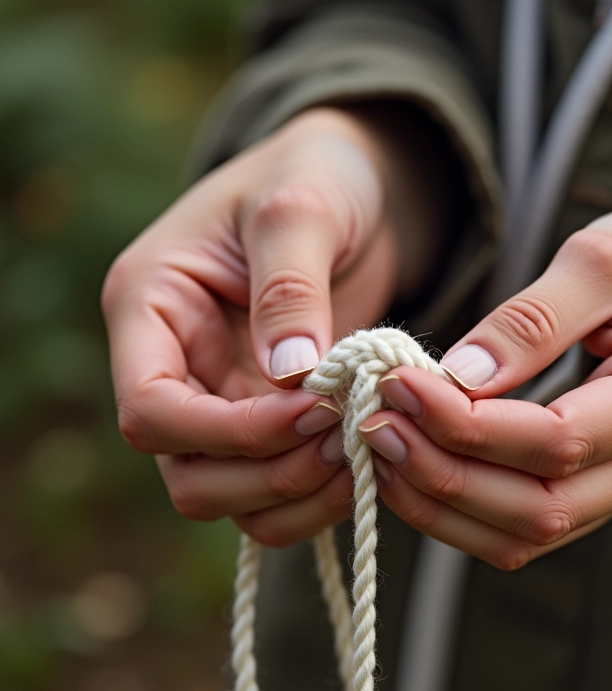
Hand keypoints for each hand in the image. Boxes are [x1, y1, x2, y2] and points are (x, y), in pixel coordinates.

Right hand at [102, 106, 447, 544]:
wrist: (354, 190)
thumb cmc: (316, 175)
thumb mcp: (300, 207)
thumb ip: (289, 286)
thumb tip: (289, 375)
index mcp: (150, 307)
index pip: (150, 409)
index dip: (227, 431)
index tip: (312, 409)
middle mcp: (176, 366)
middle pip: (188, 474)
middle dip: (267, 473)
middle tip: (344, 442)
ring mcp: (221, 401)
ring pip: (231, 498)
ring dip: (295, 496)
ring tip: (362, 457)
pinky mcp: (268, 420)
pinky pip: (275, 492)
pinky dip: (315, 496)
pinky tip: (364, 466)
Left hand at [359, 198, 611, 568]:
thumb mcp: (605, 259)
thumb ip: (533, 319)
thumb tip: (459, 376)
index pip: (554, 442)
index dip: (464, 425)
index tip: (398, 387)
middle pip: (537, 508)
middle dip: (442, 475)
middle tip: (375, 425)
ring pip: (529, 534)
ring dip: (445, 504)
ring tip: (383, 450)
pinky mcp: (609, 485)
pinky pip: (531, 524)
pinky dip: (466, 509)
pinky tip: (420, 469)